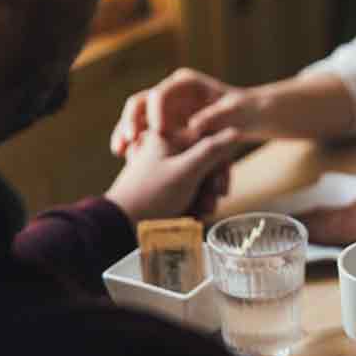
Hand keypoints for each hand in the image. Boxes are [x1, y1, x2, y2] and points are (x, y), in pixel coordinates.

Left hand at [105, 129, 239, 223]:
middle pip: (205, 162)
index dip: (220, 166)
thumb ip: (212, 150)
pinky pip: (187, 190)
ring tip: (198, 214)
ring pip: (198, 178)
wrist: (121, 224)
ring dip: (204, 198)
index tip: (220, 187)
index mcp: (168, 136)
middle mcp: (166, 149)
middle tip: (210, 204)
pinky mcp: (162, 186)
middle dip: (211, 187)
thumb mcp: (187, 170)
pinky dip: (193, 203)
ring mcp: (164, 168)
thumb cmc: (151, 195)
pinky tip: (191, 216)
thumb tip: (235, 131)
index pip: (209, 142)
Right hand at [110, 68, 265, 155]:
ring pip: (138, 118)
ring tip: (120, 152)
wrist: (249, 117)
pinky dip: (135, 144)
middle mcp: (171, 93)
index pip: (161, 93)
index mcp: (186, 83)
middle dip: (131, 121)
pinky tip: (127, 158)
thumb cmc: (245, 111)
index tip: (157, 131)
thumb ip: (216, 117)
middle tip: (127, 141)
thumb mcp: (235, 113)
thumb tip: (195, 125)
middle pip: (141, 103)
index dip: (155, 112)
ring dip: (126, 133)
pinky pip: (144, 133)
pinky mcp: (166, 124)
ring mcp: (166, 108)